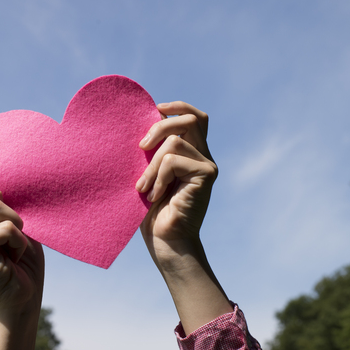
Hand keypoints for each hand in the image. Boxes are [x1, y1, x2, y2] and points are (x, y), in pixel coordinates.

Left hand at [136, 101, 216, 254]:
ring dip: (151, 165)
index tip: (155, 109)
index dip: (177, 107)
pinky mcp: (206, 175)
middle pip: (190, 119)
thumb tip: (143, 121)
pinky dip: (157, 177)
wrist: (165, 241)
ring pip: (175, 142)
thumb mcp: (148, 172)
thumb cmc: (151, 210)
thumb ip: (152, 150)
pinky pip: (173, 161)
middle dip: (160, 127)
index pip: (194, 117)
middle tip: (141, 147)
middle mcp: (203, 156)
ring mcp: (207, 165)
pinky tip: (154, 196)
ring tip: (143, 187)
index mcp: (192, 152)